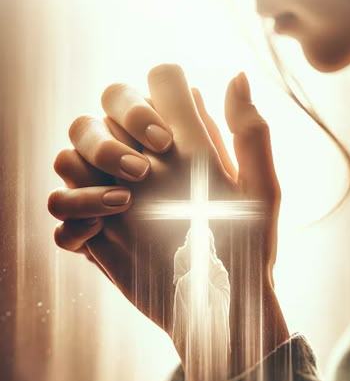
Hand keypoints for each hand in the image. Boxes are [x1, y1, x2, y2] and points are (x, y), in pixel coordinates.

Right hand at [48, 65, 288, 379]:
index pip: (148, 87)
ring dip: (83, 177)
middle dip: (105, 138)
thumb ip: (249, 132)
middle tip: (140, 173)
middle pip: (94, 115)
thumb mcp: (260, 192)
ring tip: (122, 208)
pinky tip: (99, 236)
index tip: (164, 140)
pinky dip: (71, 218)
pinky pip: (59, 210)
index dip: (146, 100)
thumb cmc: (250, 248)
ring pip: (66, 158)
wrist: (221, 306)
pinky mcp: (95, 232)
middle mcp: (141, 161)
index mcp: (179, 144)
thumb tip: (237, 74)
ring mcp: (113, 195)